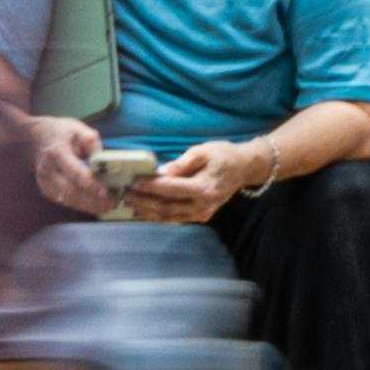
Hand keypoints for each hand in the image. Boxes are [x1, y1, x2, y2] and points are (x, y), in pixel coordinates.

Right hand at [31, 117, 123, 219]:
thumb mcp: (78, 129)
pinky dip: (81, 205)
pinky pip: (65, 202)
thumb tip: (103, 160)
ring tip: (107, 206)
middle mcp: (48, 170)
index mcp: (56, 152)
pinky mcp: (46, 191)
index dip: (90, 184)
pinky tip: (95, 205)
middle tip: (112, 203)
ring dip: (89, 206)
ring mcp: (44, 183)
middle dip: (92, 200)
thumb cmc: (61, 133)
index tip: (106, 192)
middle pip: (70, 191)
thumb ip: (92, 142)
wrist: (36, 138)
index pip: (75, 172)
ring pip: (68, 200)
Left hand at [130, 137, 255, 223]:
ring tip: (130, 205)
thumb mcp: (203, 151)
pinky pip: (176, 218)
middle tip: (125, 195)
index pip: (171, 189)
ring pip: (169, 217)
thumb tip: (160, 172)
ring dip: (148, 212)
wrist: (244, 168)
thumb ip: (181, 163)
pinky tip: (145, 212)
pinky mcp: (200, 216)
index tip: (134, 182)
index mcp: (203, 189)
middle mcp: (202, 206)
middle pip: (167, 207)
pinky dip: (159, 216)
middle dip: (144, 202)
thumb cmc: (223, 155)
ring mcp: (202, 214)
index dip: (151, 186)